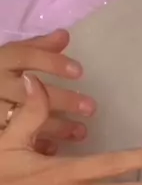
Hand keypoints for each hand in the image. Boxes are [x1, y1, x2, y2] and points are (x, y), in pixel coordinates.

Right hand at [0, 29, 95, 152]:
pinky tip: (55, 149)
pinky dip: (34, 145)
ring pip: (24, 120)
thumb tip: (64, 36)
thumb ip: (35, 48)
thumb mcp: (8, 58)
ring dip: (55, 127)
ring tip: (82, 132)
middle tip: (90, 107)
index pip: (24, 56)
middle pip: (29, 92)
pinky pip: (14, 141)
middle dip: (62, 101)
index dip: (52, 63)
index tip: (79, 71)